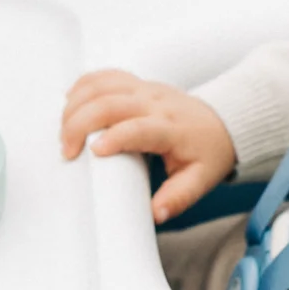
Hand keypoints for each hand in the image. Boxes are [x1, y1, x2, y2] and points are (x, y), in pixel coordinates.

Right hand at [59, 70, 238, 223]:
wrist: (224, 122)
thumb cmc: (208, 153)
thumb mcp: (200, 181)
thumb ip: (177, 198)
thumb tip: (155, 214)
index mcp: (172, 128)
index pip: (139, 127)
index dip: (115, 137)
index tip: (93, 153)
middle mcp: (156, 103)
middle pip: (110, 102)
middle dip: (80, 123)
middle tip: (68, 151)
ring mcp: (145, 89)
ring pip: (103, 85)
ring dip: (76, 104)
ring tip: (64, 131)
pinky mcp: (137, 83)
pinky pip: (105, 76)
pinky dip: (83, 85)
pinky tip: (70, 103)